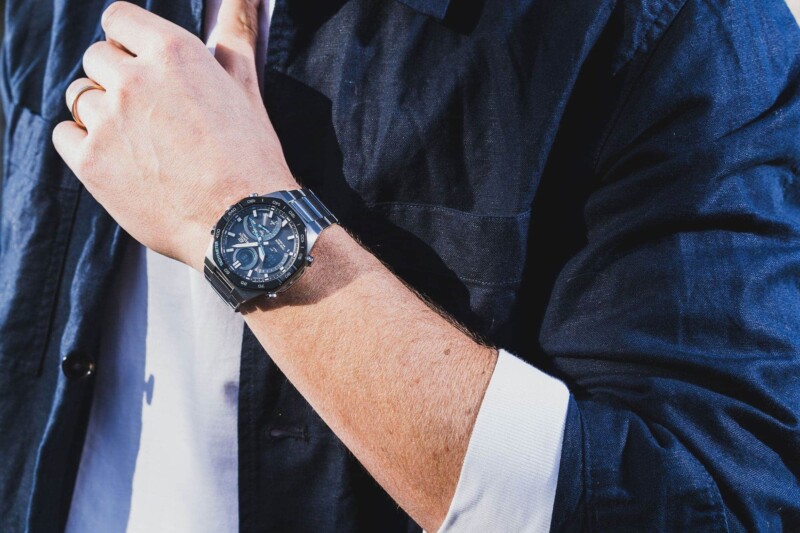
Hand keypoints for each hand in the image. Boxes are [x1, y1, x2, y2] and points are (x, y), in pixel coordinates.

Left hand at [52, 0, 297, 270]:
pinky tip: (119, 159)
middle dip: (118, 80)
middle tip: (151, 115)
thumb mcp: (246, 86)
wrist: (244, 223)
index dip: (129, 44)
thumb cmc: (250, 157)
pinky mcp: (90, 163)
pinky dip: (83, 144)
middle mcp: (134, 80)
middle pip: (96, 58)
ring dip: (100, 112)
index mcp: (173, 53)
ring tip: (138, 141)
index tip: (142, 66)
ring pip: (79, 96)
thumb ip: (234, 33)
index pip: (118, 20)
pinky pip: (64, 135)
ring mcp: (108, 121)